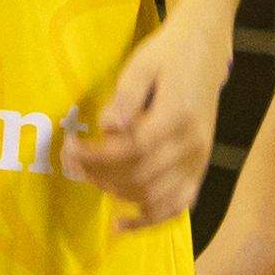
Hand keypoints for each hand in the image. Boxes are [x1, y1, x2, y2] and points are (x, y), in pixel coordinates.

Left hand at [62, 11, 227, 229]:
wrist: (204, 50)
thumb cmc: (168, 54)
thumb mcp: (142, 64)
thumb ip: (126, 96)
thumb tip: (107, 127)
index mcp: (177, 116)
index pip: (130, 149)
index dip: (96, 155)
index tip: (70, 147)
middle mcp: (191, 145)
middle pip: (139, 175)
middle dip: (99, 173)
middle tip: (72, 161)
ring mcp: (198, 161)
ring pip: (152, 195)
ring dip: (116, 192)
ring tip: (91, 176)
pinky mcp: (199, 169)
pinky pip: (177, 206)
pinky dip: (149, 220)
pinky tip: (120, 224)